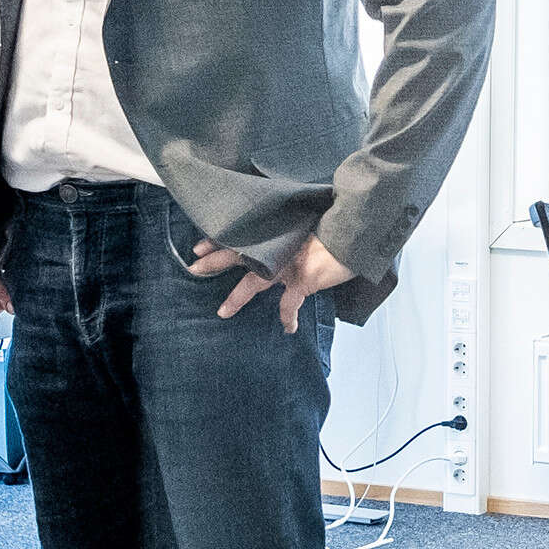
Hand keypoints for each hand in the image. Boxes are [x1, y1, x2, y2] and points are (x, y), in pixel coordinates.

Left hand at [192, 235, 353, 333]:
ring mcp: (287, 265)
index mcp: (276, 231)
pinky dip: (288, 318)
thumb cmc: (335, 224)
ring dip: (236, 298)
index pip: (242, 233)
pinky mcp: (302, 281)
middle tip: (194, 267)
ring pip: (253, 283)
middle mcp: (277, 246)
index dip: (220, 239)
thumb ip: (293, 227)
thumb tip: (286, 232)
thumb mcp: (309, 219)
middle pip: (237, 254)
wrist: (354, 233)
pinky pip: (289, 305)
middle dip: (214, 262)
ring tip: (223, 311)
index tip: (200, 244)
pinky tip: (288, 329)